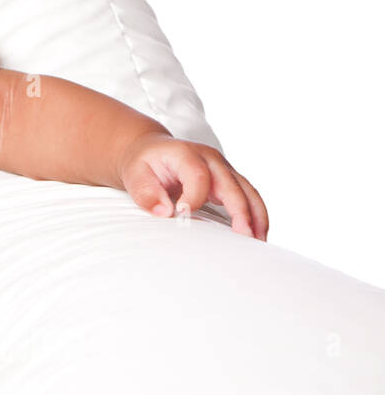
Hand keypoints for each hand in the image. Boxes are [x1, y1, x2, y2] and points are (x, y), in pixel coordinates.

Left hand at [117, 132, 268, 240]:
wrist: (152, 152)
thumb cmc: (144, 164)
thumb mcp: (135, 174)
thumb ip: (146, 192)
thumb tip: (164, 212)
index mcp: (187, 154)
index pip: (198, 175)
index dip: (194, 196)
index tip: (183, 215)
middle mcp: (210, 160)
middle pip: (232, 185)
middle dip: (240, 211)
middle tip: (245, 238)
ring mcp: (223, 170)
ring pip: (248, 191)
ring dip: (256, 216)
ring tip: (259, 242)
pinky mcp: (229, 181)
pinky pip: (248, 197)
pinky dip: (255, 216)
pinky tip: (256, 235)